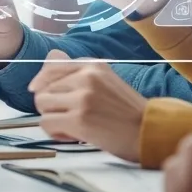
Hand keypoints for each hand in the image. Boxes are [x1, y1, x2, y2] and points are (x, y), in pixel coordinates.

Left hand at [28, 53, 146, 160]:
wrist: (149, 132)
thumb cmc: (126, 110)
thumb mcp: (104, 80)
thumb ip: (76, 70)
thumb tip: (50, 56)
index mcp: (92, 65)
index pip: (51, 66)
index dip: (42, 81)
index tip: (43, 93)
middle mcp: (86, 77)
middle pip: (43, 88)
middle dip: (52, 105)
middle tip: (68, 117)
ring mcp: (82, 98)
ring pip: (42, 104)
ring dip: (52, 118)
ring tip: (70, 126)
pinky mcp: (79, 120)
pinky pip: (46, 122)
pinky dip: (55, 132)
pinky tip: (72, 136)